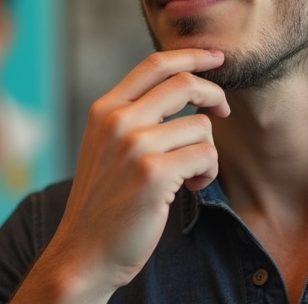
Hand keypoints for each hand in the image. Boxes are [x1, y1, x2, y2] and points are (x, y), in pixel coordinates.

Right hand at [11, 49, 228, 303]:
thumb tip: (181, 87)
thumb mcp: (105, 146)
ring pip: (201, 126)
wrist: (84, 251)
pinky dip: (207, 172)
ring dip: (208, 151)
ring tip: (191, 174)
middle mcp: (117, 121)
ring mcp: (135, 145)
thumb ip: (131, 115)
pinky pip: (205, 155)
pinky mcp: (154, 174)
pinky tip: (190, 187)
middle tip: (223, 110)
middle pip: (184, 83)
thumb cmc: (104, 201)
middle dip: (214, 94)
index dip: (192, 56)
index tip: (216, 58)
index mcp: (104, 109)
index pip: (154, 64)